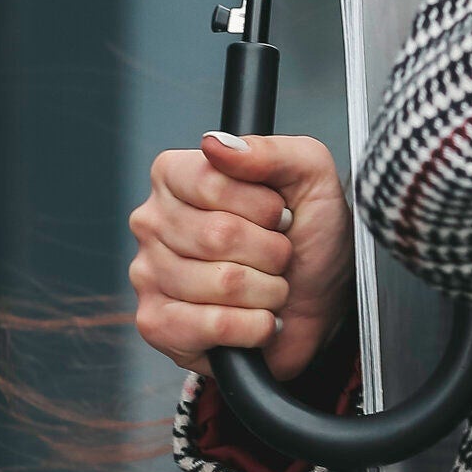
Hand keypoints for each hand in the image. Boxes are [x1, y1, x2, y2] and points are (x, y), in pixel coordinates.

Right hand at [129, 131, 353, 382]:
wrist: (322, 301)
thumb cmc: (309, 237)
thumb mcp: (310, 176)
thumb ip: (270, 151)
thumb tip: (215, 144)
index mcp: (176, 177)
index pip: (210, 182)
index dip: (263, 205)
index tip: (279, 214)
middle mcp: (153, 222)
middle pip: (218, 235)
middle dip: (271, 251)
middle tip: (277, 254)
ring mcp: (148, 274)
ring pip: (222, 283)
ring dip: (268, 290)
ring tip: (268, 286)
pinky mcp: (157, 324)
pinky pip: (213, 325)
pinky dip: (253, 327)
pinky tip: (256, 319)